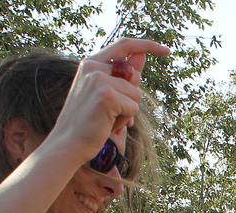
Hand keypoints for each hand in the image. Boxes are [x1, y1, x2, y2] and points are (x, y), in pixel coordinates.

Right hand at [46, 38, 167, 165]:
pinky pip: (134, 107)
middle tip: (109, 112)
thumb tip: (142, 55)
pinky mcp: (107, 95)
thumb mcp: (106, 94)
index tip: (166, 51)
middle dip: (131, 98)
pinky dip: (125, 120)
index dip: (148, 45)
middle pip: (135, 77)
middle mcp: (93, 67)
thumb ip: (124, 76)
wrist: (68, 144)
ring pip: (136, 94)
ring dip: (127, 111)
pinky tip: (107, 124)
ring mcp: (99, 79)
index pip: (125, 45)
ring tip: (106, 119)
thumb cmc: (88, 122)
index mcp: (91, 63)